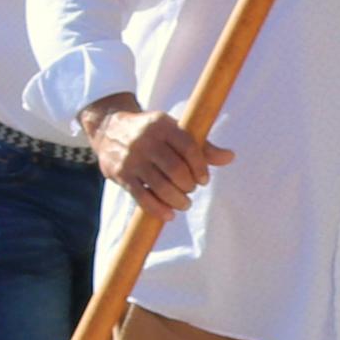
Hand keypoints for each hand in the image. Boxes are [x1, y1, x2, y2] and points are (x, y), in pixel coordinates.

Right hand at [88, 100, 229, 214]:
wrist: (109, 128)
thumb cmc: (152, 133)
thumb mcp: (175, 131)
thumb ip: (202, 146)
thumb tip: (230, 157)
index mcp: (163, 125)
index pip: (189, 148)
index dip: (200, 167)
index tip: (203, 179)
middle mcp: (146, 140)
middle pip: (176, 170)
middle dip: (188, 186)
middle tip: (191, 190)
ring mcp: (132, 158)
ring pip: (160, 186)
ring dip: (177, 200)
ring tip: (184, 203)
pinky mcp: (121, 175)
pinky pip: (142, 197)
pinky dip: (158, 209)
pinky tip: (168, 215)